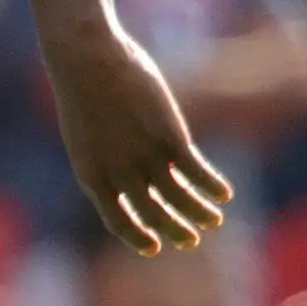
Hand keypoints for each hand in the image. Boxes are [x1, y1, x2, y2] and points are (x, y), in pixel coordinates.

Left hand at [48, 21, 233, 253]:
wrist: (85, 58)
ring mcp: (144, 156)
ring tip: (215, 221)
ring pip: (181, 199)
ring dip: (201, 214)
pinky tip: (224, 193)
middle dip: (175, 232)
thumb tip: (128, 172)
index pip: (118, 221)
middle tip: (192, 240)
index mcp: (92, 176)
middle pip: (153, 216)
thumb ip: (106, 158)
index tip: (155, 247)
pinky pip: (196, 172)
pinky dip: (212, 186)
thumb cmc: (82, 89)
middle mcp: (119, 174)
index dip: (138, 238)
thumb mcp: (87, 133)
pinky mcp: (169, 137)